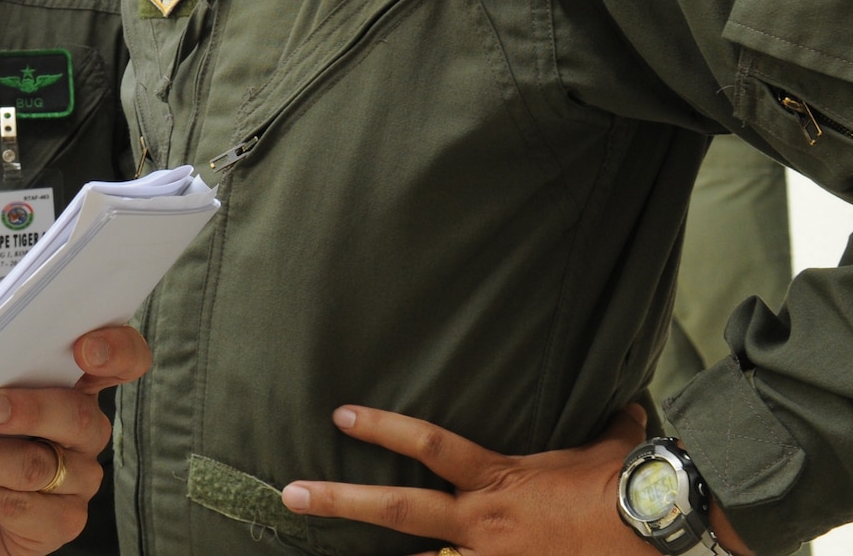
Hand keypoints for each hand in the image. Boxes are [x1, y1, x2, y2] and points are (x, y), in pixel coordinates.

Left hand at [0, 325, 152, 555]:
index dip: (115, 350)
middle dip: (27, 409)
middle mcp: (83, 431)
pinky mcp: (60, 521)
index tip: (84, 348)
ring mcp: (78, 479)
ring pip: (38, 465)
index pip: (121, 360)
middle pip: (75, 414)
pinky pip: (19, 507)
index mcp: (71, 385)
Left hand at [279, 402, 758, 555]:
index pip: (428, 443)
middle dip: (339, 500)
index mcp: (498, 478)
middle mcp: (483, 522)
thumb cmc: (634, 489)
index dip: (382, 427)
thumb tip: (628, 405)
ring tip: (317, 546)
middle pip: (396, 508)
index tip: (341, 415)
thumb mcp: (614, 447)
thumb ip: (609, 425)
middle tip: (289, 494)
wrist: (658, 529)